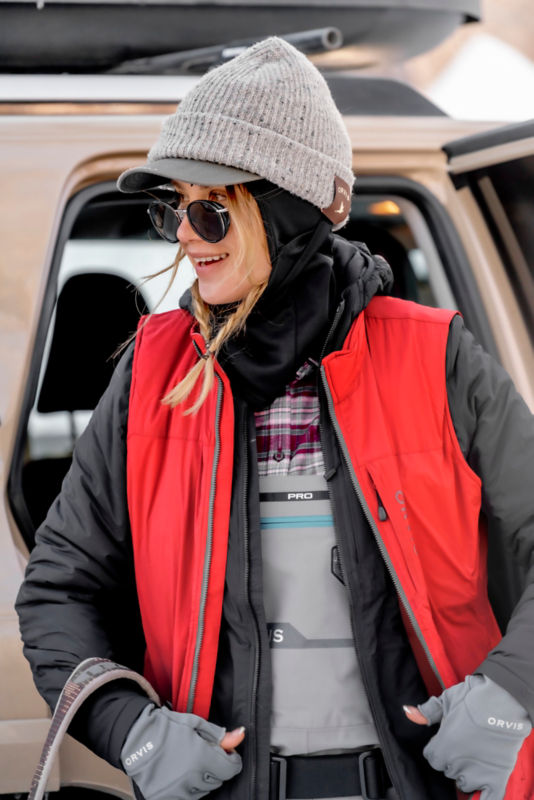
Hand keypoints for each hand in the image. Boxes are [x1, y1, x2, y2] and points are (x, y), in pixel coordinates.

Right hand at [121, 704, 243, 799]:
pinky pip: (188, 797)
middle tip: (202, 754)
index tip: (225, 752)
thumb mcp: (195, 724)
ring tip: (188, 763)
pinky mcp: (167, 799)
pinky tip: (180, 774)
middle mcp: (192, 778)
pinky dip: (188, 788)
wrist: (136, 739)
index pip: (231, 768)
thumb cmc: (166, 728)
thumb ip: (219, 735)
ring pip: (204, 790)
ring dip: (202, 778)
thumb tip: (240, 735)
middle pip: (219, 780)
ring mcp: (179, 791)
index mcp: (201, 757)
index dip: (231, 759)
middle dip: (215, 767)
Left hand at [404, 675, 530, 799]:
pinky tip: (480, 791)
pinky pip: (488, 799)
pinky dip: (483, 798)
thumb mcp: (447, 699)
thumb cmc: (474, 697)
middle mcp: (457, 762)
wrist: (504, 700)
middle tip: (462, 745)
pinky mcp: (496, 777)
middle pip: (446, 769)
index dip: (438, 747)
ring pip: (463, 783)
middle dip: (451, 759)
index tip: (445, 739)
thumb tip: (408, 712)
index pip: (432, 757)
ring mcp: (477, 771)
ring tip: (473, 759)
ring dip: (465, 774)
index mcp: (443, 745)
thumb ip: (428, 712)